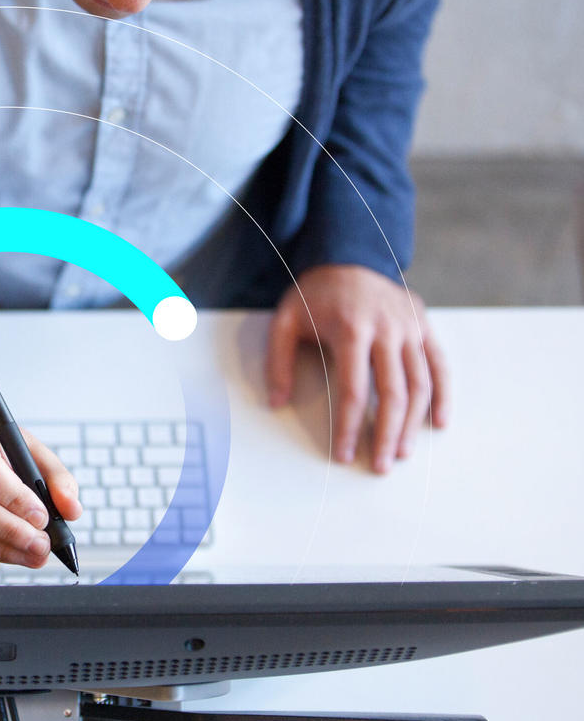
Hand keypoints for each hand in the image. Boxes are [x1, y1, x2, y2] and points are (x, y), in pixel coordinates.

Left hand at [266, 264, 448, 472]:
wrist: (350, 254)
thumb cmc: (315, 293)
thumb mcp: (285, 320)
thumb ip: (279, 361)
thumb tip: (276, 402)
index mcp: (351, 329)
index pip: (353, 390)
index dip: (349, 426)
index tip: (343, 454)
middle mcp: (387, 330)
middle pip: (393, 393)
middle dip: (386, 434)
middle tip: (380, 466)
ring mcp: (410, 328)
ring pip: (421, 383)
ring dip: (413, 423)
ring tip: (402, 453)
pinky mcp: (424, 326)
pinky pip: (440, 365)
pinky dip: (443, 395)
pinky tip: (438, 423)